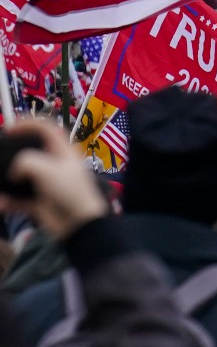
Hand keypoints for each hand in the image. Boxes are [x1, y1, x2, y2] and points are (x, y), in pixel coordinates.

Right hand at [1, 119, 108, 240]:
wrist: (79, 223)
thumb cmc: (68, 190)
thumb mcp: (47, 169)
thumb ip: (25, 162)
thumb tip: (14, 171)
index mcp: (62, 151)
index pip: (46, 128)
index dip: (28, 123)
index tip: (9, 129)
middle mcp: (53, 164)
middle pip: (29, 152)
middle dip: (11, 155)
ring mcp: (45, 182)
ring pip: (19, 177)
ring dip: (6, 183)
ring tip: (0, 191)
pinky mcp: (39, 200)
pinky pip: (18, 198)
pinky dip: (9, 202)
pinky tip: (3, 205)